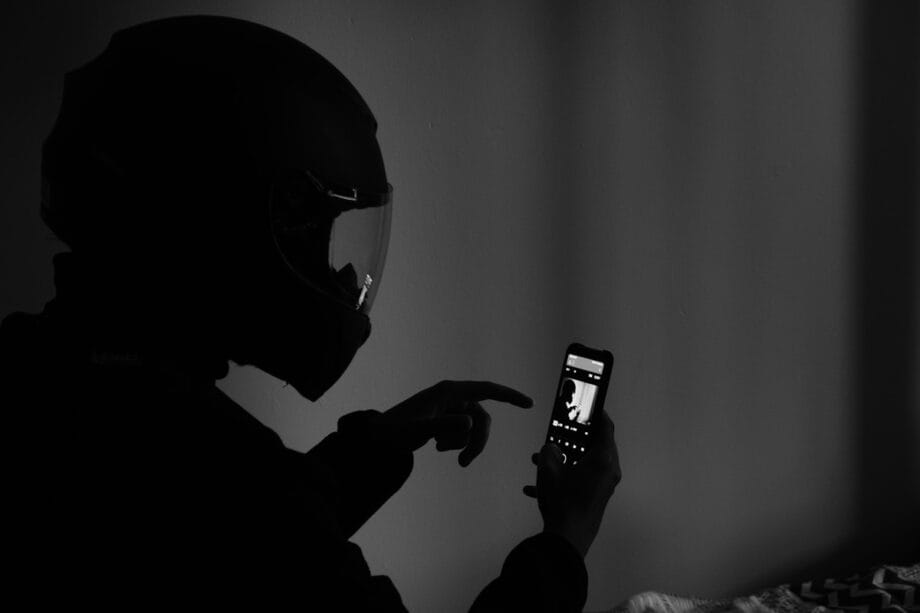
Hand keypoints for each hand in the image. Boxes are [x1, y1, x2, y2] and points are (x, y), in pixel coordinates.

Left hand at [375, 380, 532, 465]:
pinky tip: (436, 446)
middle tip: (463, 464)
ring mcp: (450, 408)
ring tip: (439, 450)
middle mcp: (452, 397)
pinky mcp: (446, 420)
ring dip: (462, 444)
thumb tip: (471, 424)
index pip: (486, 389)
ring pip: (473, 428)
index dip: (509, 396)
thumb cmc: (394, 431)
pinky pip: (463, 433)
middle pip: (482, 418)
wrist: (379, 439)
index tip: (529, 404)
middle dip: (477, 441)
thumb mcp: (418, 430)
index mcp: (448, 391)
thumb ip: (445, 426)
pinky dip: (455, 444)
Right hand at [523, 409, 620, 556]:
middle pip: (594, 446)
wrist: (567, 540)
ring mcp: (603, 486)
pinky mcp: (595, 499)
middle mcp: (608, 471)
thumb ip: (549, 451)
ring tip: (539, 459)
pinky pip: (579, 481)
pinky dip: (562, 479)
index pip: (605, 427)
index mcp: (603, 459)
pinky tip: (533, 488)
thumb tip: (551, 449)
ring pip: (583, 464)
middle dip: (573, 438)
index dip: (597, 413)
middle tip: (559, 429)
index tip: (589, 404)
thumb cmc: (562, 500)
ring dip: (563, 459)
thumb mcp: (549, 469)